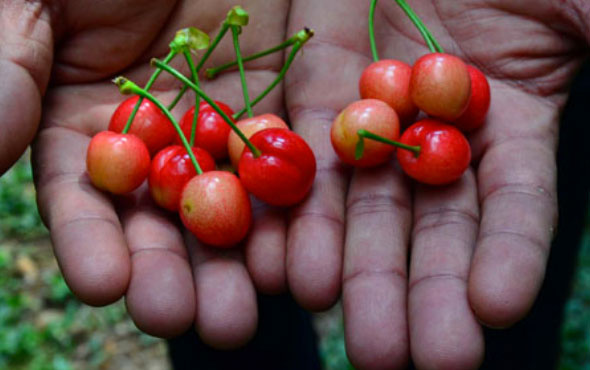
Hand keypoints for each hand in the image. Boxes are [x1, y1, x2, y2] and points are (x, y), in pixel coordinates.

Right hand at [28, 0, 292, 346]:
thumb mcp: (36, 3)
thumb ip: (9, 73)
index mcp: (86, 126)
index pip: (85, 199)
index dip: (92, 243)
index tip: (104, 285)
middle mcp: (155, 144)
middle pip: (163, 222)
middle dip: (173, 274)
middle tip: (185, 321)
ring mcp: (218, 131)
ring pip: (230, 207)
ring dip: (237, 264)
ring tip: (243, 314)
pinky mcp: (275, 110)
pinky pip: (286, 163)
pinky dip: (294, 212)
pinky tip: (299, 256)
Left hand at [285, 0, 588, 367]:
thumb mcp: (588, 7)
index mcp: (510, 125)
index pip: (511, 208)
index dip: (505, 259)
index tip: (492, 314)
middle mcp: (437, 136)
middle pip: (424, 226)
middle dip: (411, 290)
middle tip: (395, 357)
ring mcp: (374, 112)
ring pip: (358, 198)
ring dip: (341, 260)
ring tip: (326, 312)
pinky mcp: (319, 81)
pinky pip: (301, 143)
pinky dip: (294, 194)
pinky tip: (281, 249)